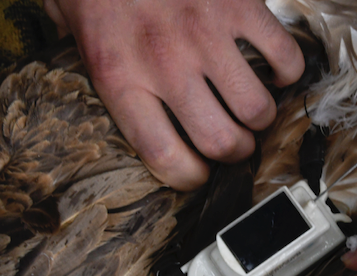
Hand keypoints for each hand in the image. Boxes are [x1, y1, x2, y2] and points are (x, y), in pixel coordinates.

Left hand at [44, 0, 304, 189]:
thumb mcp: (67, 23)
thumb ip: (87, 68)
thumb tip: (98, 90)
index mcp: (119, 77)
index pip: (166, 158)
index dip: (190, 177)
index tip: (198, 173)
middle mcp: (166, 65)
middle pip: (222, 142)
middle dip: (234, 151)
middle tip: (234, 142)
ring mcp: (206, 35)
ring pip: (257, 109)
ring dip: (260, 118)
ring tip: (254, 110)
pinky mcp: (239, 5)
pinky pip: (284, 56)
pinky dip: (288, 71)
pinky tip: (276, 70)